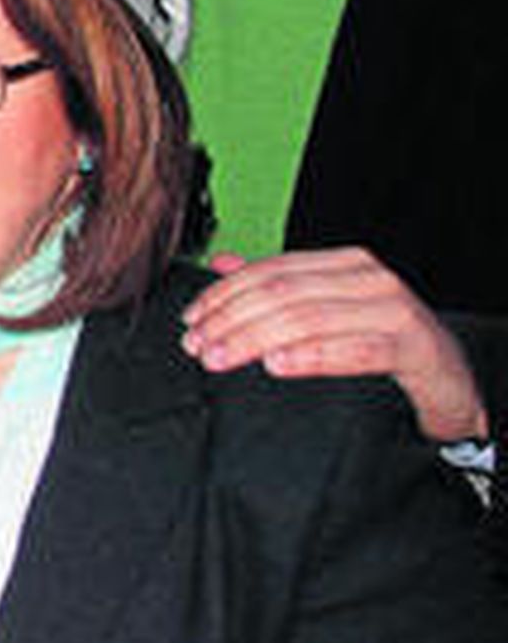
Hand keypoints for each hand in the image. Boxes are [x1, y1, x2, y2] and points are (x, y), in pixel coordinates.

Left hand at [180, 247, 487, 443]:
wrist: (452, 378)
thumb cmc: (386, 343)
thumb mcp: (329, 311)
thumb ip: (280, 287)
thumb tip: (222, 264)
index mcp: (343, 264)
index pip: (269, 271)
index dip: (223, 295)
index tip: (191, 321)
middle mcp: (368, 278)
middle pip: (282, 293)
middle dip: (230, 320)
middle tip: (197, 347)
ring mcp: (393, 308)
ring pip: (308, 318)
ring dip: (255, 340)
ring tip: (220, 358)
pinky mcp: (413, 346)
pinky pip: (356, 349)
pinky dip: (311, 356)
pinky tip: (277, 365)